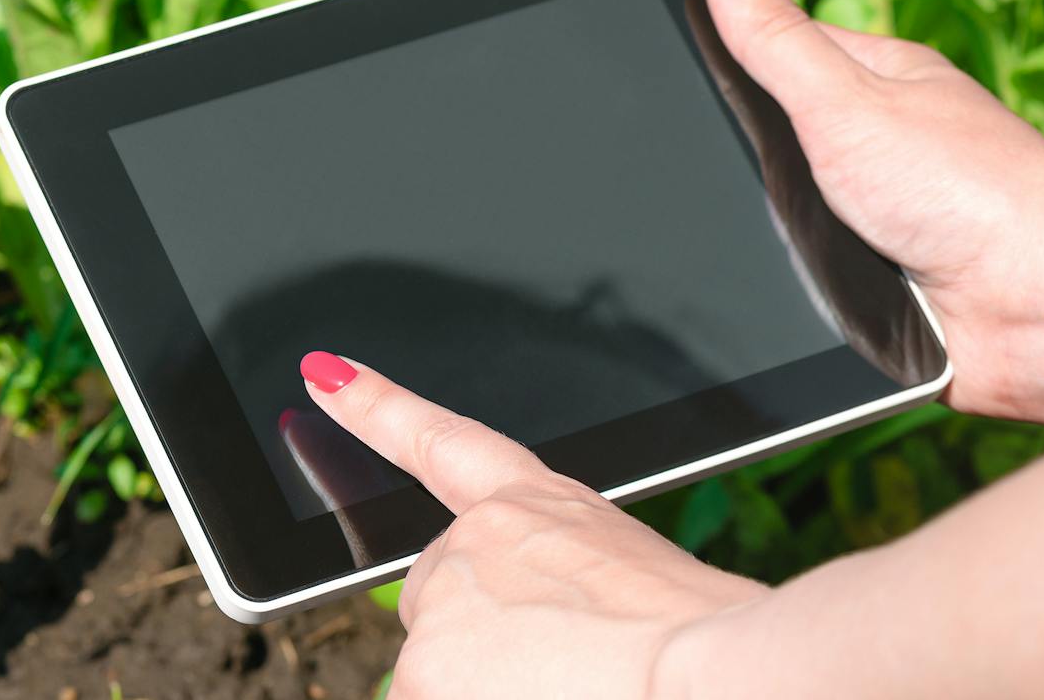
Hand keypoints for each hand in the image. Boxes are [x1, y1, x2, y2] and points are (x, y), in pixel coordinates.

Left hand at [297, 351, 763, 699]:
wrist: (717, 679)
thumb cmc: (710, 648)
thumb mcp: (642, 592)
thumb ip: (566, 594)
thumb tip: (548, 641)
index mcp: (543, 506)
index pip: (440, 442)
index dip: (376, 405)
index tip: (326, 375)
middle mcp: (476, 541)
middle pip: (445, 613)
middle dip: (485, 659)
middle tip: (569, 679)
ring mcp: (444, 606)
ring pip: (439, 681)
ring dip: (489, 698)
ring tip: (580, 693)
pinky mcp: (423, 670)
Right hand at [701, 0, 1043, 424]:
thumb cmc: (968, 190)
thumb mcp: (846, 100)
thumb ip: (775, 37)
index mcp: (876, 80)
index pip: (771, 50)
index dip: (719, 59)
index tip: (665, 69)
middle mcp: (879, 145)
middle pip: (769, 141)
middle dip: (738, 166)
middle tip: (717, 179)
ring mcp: (880, 215)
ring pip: (779, 217)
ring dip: (764, 237)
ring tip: (763, 244)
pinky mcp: (880, 285)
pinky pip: (805, 281)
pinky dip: (795, 290)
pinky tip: (790, 291)